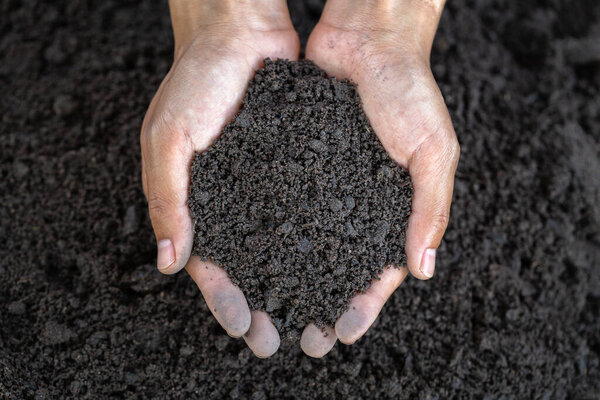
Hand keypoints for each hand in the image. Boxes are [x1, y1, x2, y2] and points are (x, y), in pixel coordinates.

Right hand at [140, 0, 298, 357]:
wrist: (242, 33)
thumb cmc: (197, 79)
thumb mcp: (168, 137)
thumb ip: (166, 197)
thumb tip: (169, 260)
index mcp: (198, 202)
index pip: (209, 264)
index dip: (224, 298)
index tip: (244, 327)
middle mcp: (236, 200)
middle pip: (250, 267)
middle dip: (264, 305)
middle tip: (280, 340)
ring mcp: (269, 186)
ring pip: (284, 247)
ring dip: (296, 284)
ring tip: (315, 317)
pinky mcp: (300, 167)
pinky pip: (311, 211)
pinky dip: (321, 241)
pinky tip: (337, 266)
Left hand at [300, 0, 459, 356]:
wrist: (366, 40)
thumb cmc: (409, 91)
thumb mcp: (434, 149)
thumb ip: (430, 207)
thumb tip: (422, 268)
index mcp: (394, 208)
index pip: (380, 271)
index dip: (364, 304)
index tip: (343, 332)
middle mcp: (356, 203)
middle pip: (338, 268)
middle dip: (322, 305)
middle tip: (304, 340)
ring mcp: (325, 186)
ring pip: (307, 245)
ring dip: (292, 281)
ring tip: (273, 312)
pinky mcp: (296, 164)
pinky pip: (282, 206)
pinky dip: (271, 234)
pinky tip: (254, 260)